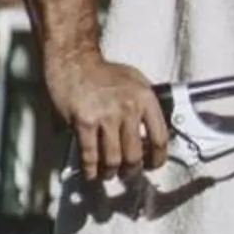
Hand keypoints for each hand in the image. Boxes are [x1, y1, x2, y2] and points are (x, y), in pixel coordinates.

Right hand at [46, 52, 170, 181]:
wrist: (74, 59)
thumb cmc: (102, 71)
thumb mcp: (135, 82)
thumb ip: (144, 107)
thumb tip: (149, 135)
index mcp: (145, 98)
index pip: (160, 138)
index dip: (157, 158)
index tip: (153, 165)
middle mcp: (128, 108)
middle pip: (135, 154)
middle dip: (131, 170)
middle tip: (127, 174)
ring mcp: (106, 115)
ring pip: (113, 159)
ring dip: (110, 172)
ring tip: (108, 174)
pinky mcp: (85, 122)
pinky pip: (90, 155)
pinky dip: (90, 169)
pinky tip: (91, 172)